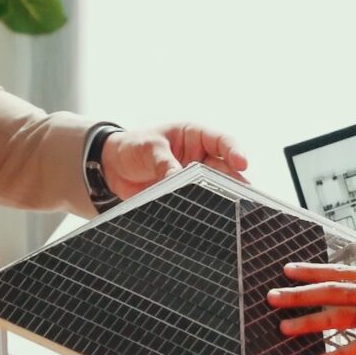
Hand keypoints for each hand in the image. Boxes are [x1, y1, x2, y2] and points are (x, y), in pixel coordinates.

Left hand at [102, 123, 249, 198]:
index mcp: (194, 136)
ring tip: (233, 208)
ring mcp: (193, 178)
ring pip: (216, 188)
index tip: (243, 163)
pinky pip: (198, 203)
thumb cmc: (132, 146)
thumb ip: (165, 163)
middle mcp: (199, 157)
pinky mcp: (184, 196)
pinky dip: (204, 210)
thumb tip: (178, 179)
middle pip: (224, 169)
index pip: (221, 141)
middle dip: (235, 181)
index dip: (235, 151)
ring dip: (223, 197)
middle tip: (244, 193)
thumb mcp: (149, 148)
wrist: (111, 167)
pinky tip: (210, 218)